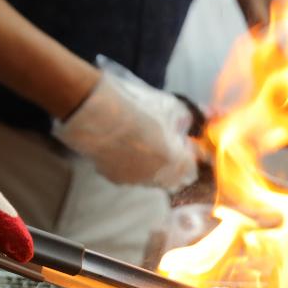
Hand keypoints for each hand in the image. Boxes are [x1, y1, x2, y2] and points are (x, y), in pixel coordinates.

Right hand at [53, 57, 204, 190]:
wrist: (96, 112)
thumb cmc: (136, 107)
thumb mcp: (171, 106)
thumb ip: (185, 120)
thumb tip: (186, 125)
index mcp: (176, 163)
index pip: (192, 171)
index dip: (188, 156)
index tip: (183, 142)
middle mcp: (157, 178)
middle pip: (173, 180)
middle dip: (174, 166)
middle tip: (166, 144)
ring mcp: (135, 180)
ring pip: (150, 179)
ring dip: (151, 166)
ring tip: (141, 142)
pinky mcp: (114, 177)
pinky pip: (129, 176)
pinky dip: (130, 166)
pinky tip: (122, 146)